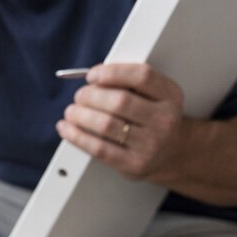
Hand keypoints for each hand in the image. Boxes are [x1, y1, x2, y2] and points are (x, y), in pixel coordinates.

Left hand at [55, 63, 186, 182]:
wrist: (169, 153)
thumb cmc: (149, 118)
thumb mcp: (151, 96)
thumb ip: (127, 83)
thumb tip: (91, 79)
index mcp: (170, 95)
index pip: (142, 76)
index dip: (112, 73)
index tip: (91, 75)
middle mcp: (164, 119)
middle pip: (120, 101)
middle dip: (90, 96)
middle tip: (79, 96)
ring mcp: (151, 144)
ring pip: (106, 125)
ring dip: (80, 115)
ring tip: (71, 111)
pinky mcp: (135, 164)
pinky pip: (99, 148)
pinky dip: (77, 136)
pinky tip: (66, 128)